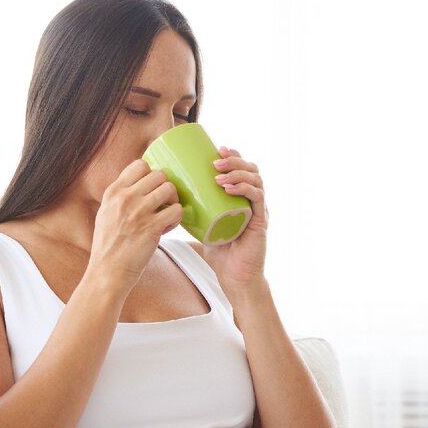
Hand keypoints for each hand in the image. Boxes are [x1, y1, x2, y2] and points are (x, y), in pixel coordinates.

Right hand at [87, 159, 184, 289]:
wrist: (107, 271)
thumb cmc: (108, 246)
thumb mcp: (105, 213)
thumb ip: (120, 198)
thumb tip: (140, 186)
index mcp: (113, 192)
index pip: (140, 165)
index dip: (151, 175)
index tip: (152, 189)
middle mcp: (126, 198)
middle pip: (159, 174)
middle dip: (165, 188)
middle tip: (163, 203)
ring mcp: (139, 211)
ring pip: (170, 188)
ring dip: (173, 201)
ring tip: (166, 215)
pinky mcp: (152, 227)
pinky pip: (177, 210)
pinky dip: (177, 218)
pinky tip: (167, 228)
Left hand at [204, 146, 268, 295]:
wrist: (235, 278)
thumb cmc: (220, 254)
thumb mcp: (203, 226)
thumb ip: (193, 211)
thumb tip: (167, 197)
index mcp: (243, 198)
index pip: (243, 169)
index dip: (233, 155)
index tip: (216, 149)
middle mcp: (254, 201)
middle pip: (251, 169)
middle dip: (234, 160)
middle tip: (215, 160)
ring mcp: (259, 210)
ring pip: (256, 180)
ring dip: (237, 172)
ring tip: (218, 173)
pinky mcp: (261, 222)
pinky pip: (257, 198)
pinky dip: (244, 189)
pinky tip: (229, 187)